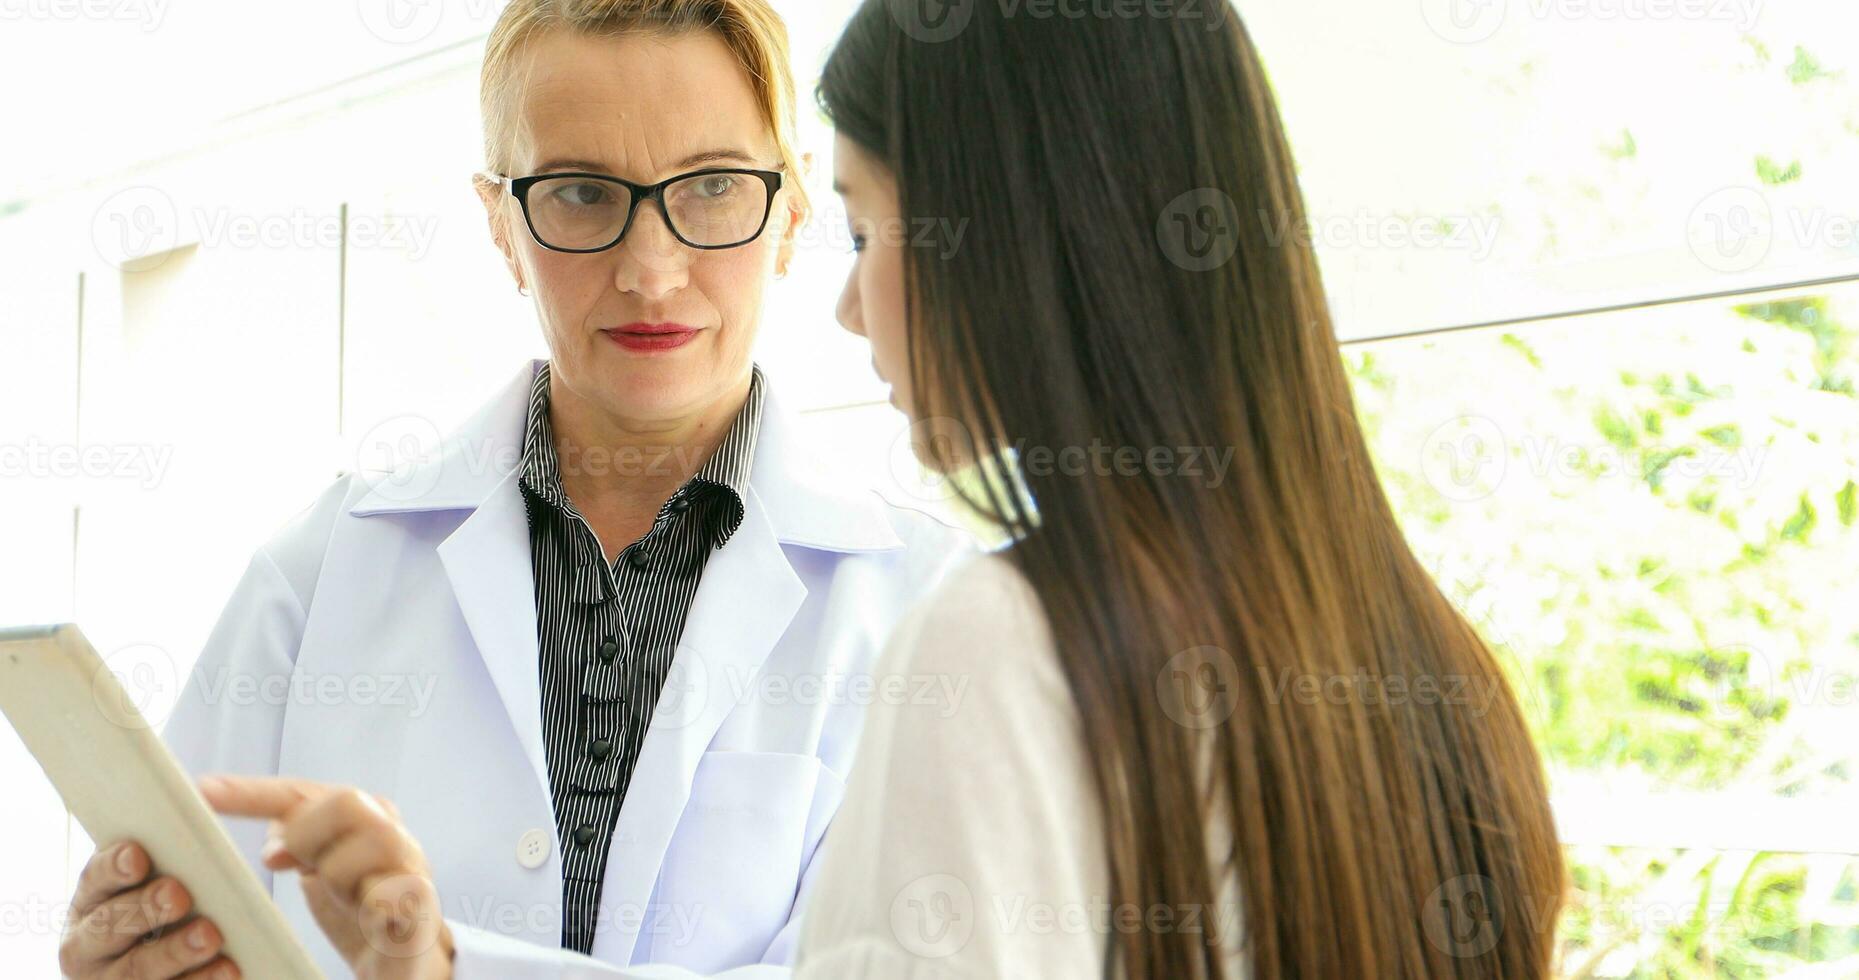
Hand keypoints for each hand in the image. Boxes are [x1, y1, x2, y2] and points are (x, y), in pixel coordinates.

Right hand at [58, 840, 237, 979]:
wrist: (192, 956)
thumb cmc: (180, 903)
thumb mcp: (169, 875)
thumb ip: (178, 848)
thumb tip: (210, 793)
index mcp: (93, 901)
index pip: (95, 880)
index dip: (113, 867)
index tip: (138, 856)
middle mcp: (88, 943)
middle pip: (107, 926)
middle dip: (143, 909)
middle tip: (178, 893)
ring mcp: (109, 979)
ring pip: (135, 969)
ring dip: (173, 951)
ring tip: (210, 934)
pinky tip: (228, 967)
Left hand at [198, 775, 453, 979]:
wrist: (406, 958)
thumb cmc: (358, 908)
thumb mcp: (320, 867)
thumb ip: (297, 841)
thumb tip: (275, 838)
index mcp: (360, 817)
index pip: (301, 792)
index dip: (251, 792)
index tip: (204, 793)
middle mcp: (391, 833)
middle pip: (346, 800)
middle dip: (306, 835)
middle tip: (292, 867)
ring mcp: (410, 866)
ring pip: (374, 840)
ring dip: (339, 876)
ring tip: (344, 899)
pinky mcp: (420, 907)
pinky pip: (396, 892)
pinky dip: (376, 903)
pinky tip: (370, 916)